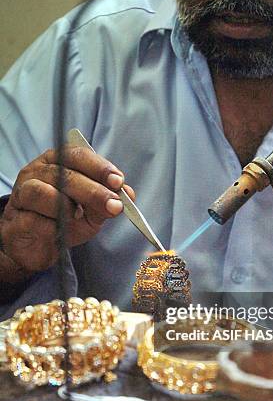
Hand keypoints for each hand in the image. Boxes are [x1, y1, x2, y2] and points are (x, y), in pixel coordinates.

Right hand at [0, 146, 135, 275]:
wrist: (35, 245)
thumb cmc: (63, 220)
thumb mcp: (91, 211)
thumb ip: (108, 201)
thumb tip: (128, 194)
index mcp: (57, 162)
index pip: (78, 155)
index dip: (99, 167)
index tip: (118, 181)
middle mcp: (37, 172)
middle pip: (64, 175)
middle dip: (93, 190)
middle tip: (114, 205)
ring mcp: (22, 194)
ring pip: (42, 192)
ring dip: (65, 206)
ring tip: (76, 217)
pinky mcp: (15, 219)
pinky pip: (34, 220)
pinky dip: (52, 227)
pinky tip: (58, 231)